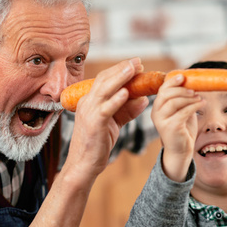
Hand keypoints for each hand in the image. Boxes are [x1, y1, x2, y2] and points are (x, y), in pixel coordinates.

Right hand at [63, 58, 148, 185]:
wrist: (83, 165)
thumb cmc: (97, 144)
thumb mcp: (114, 124)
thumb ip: (127, 110)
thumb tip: (144, 99)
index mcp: (89, 101)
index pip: (104, 79)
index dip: (120, 70)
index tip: (136, 64)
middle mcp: (87, 103)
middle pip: (104, 79)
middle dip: (122, 68)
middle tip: (138, 61)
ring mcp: (89, 112)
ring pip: (104, 90)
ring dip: (120, 78)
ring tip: (133, 69)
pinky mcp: (94, 124)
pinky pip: (105, 109)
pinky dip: (115, 100)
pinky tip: (126, 93)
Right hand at [152, 73, 202, 181]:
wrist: (181, 151)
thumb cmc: (183, 130)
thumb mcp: (182, 111)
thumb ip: (183, 99)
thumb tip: (192, 83)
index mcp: (157, 107)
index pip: (162, 90)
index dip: (172, 81)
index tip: (183, 76)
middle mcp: (156, 113)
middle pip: (166, 94)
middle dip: (181, 89)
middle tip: (194, 89)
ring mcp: (162, 121)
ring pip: (174, 102)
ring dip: (189, 97)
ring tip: (199, 97)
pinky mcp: (170, 127)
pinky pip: (183, 112)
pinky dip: (194, 105)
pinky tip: (202, 103)